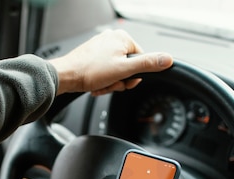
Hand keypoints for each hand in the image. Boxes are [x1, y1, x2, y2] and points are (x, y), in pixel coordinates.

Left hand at [49, 29, 172, 95]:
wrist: (66, 77)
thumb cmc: (89, 71)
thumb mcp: (124, 70)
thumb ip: (147, 65)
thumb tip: (167, 60)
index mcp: (122, 38)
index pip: (140, 60)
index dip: (134, 76)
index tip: (124, 81)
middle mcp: (112, 39)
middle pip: (128, 67)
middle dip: (120, 80)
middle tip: (110, 83)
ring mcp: (101, 47)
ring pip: (116, 71)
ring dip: (110, 83)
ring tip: (100, 84)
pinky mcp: (92, 56)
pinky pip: (105, 71)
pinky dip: (101, 81)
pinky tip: (95, 84)